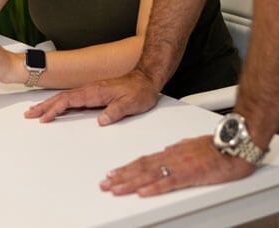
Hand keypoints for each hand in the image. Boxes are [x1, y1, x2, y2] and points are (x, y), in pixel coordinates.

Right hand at [24, 69, 158, 123]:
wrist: (146, 78)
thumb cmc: (139, 91)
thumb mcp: (131, 103)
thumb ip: (116, 111)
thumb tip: (101, 120)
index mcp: (94, 92)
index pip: (69, 101)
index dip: (55, 110)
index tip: (43, 118)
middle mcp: (89, 90)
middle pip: (61, 98)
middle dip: (44, 106)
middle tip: (29, 114)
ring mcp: (90, 91)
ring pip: (64, 98)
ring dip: (49, 104)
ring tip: (36, 111)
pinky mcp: (93, 94)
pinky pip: (71, 99)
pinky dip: (59, 103)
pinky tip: (55, 107)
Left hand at [100, 135, 254, 195]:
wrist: (232, 146)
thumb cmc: (215, 147)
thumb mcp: (190, 145)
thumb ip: (177, 149)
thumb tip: (165, 151)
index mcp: (170, 152)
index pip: (142, 161)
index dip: (126, 168)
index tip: (112, 173)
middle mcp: (170, 157)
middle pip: (140, 167)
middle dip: (121, 176)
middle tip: (105, 183)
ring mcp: (178, 166)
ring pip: (149, 174)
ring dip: (130, 182)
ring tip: (115, 188)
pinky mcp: (189, 174)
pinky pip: (168, 182)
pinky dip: (154, 187)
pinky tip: (142, 192)